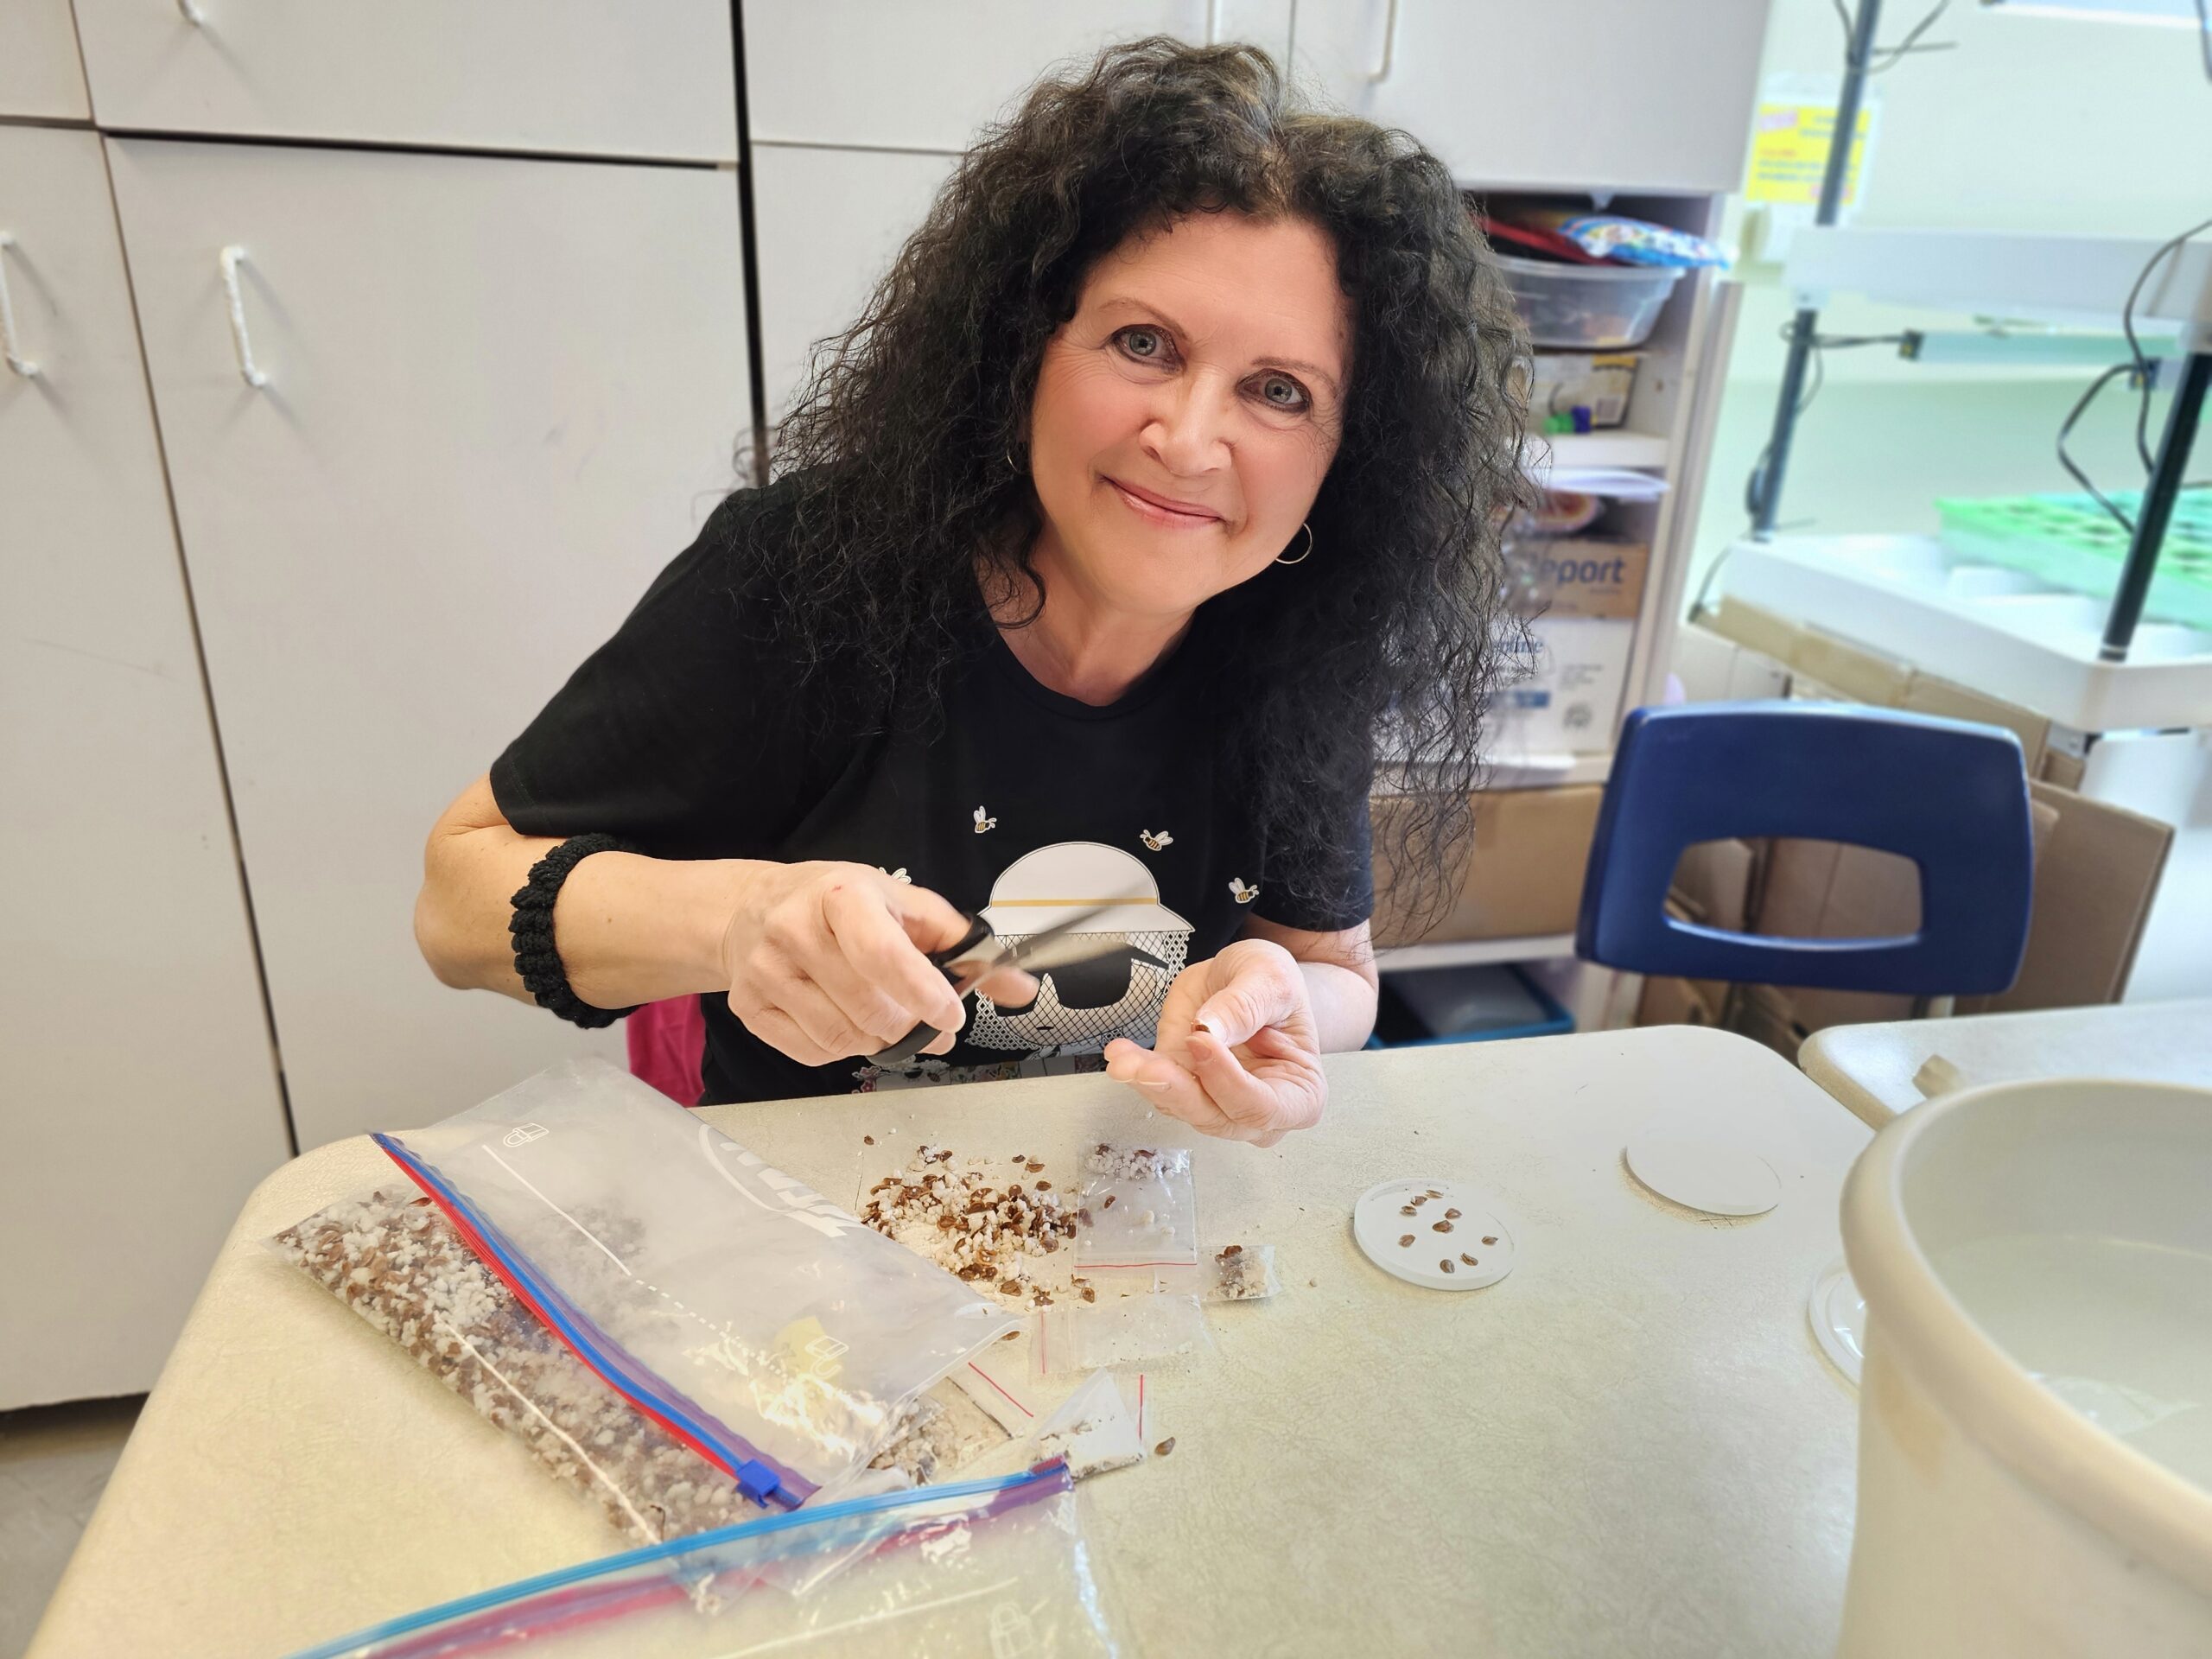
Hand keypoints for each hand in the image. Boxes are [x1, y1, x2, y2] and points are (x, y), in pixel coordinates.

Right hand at [718, 862, 1032, 1066]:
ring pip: (842, 1037)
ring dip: (878, 1040)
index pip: (882, 954)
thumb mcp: (903, 907)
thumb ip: (964, 947)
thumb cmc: (836, 904)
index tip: (950, 1017)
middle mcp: (795, 929)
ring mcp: (765, 971)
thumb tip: (1021, 988)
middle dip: (909, 1025)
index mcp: (841, 895)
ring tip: (885, 1017)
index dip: (922, 992)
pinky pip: (813, 1052)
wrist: (753, 909)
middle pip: (868, 1008)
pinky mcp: (749, 1007)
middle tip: (928, 1021)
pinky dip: (843, 1049)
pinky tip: (845, 1020)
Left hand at [1103, 938, 1325, 1146]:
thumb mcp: (1272, 978)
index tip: (1202, 1042)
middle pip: (1216, 1118)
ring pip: (1180, 1106)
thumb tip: (1211, 1030)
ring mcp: (1216, 1101)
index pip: (1263, 1107)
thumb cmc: (1275, 986)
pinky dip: (1135, 1070)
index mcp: (1299, 1095)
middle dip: (1177, 1092)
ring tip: (1123, 1056)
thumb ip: (1246, 1005)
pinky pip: (1156, 1088)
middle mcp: (1257, 1109)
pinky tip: (1121, 1053)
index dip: (1229, 1082)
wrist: (1247, 977)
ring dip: (1147, 1082)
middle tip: (1147, 1065)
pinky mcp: (1182, 1085)